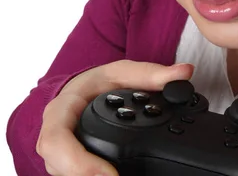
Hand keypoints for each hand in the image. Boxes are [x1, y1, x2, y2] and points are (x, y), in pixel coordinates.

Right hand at [36, 60, 193, 175]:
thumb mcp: (122, 73)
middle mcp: (53, 136)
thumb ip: (153, 75)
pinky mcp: (67, 166)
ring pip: (63, 175)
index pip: (56, 139)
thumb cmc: (98, 84)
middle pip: (57, 166)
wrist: (83, 92)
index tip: (109, 173)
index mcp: (61, 111)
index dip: (78, 162)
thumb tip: (184, 72)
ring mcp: (58, 156)